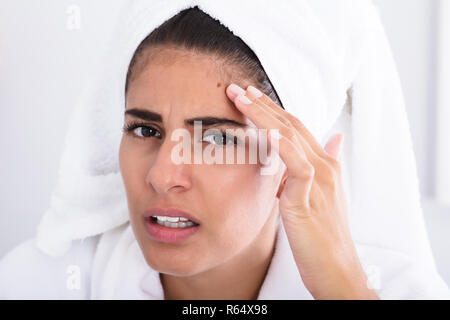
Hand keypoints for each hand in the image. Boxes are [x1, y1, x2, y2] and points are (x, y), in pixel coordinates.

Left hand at [226, 83, 378, 299]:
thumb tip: (332, 140)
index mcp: (323, 165)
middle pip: (291, 125)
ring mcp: (319, 181)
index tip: (249, 96)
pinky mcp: (310, 200)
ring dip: (265, 115)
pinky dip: (285, 146)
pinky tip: (269, 130)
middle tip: (237, 88)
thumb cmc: (323, 237)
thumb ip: (317, 169)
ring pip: (293, 137)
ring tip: (242, 98)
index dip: (272, 110)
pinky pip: (298, 166)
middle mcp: (324, 167)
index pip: (295, 128)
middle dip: (263, 105)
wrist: (337, 269)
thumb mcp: (320, 198)